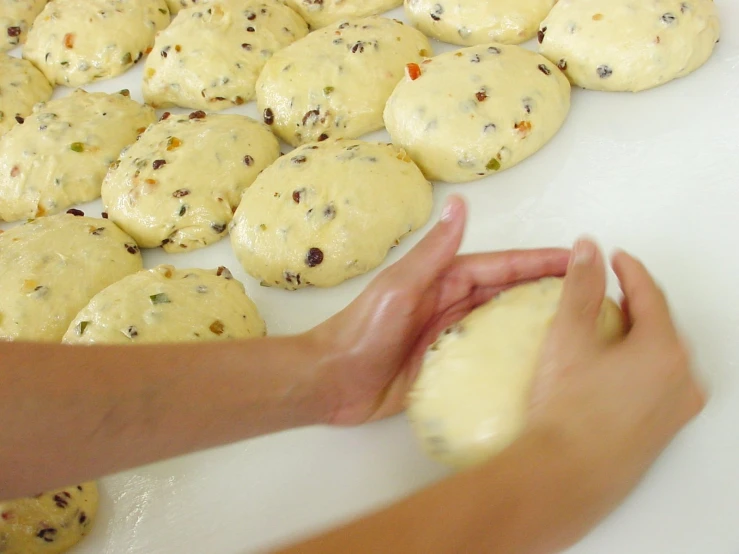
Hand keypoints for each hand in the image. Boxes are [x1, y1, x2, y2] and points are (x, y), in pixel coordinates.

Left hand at [311, 196, 570, 425]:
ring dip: (533, 322)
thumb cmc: (361, 332)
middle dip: (546, 289)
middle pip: (507, 293)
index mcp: (443, 280)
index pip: (501, 267)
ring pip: (501, 324)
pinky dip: (511, 355)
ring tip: (576, 327)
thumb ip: (433, 252)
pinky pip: (486, 357)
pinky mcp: (444, 366)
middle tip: (591, 295)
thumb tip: (460, 204)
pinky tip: (536, 364)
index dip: (539, 261)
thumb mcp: (400, 287)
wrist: (331, 381)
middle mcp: (450, 304)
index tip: (578, 259)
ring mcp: (449, 336)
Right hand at [523, 239, 706, 549]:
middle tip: (606, 294)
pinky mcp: (664, 429)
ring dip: (636, 336)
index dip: (629, 270)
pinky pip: (658, 382)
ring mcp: (676, 408)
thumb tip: (588, 249)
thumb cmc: (567, 410)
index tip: (614, 259)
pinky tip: (609, 371)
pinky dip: (639, 365)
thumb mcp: (568, 336)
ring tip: (605, 331)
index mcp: (666, 350)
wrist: (564, 475)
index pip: (650, 294)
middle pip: (660, 324)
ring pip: (661, 355)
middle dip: (633, 304)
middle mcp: (682, 379)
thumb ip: (581, 286)